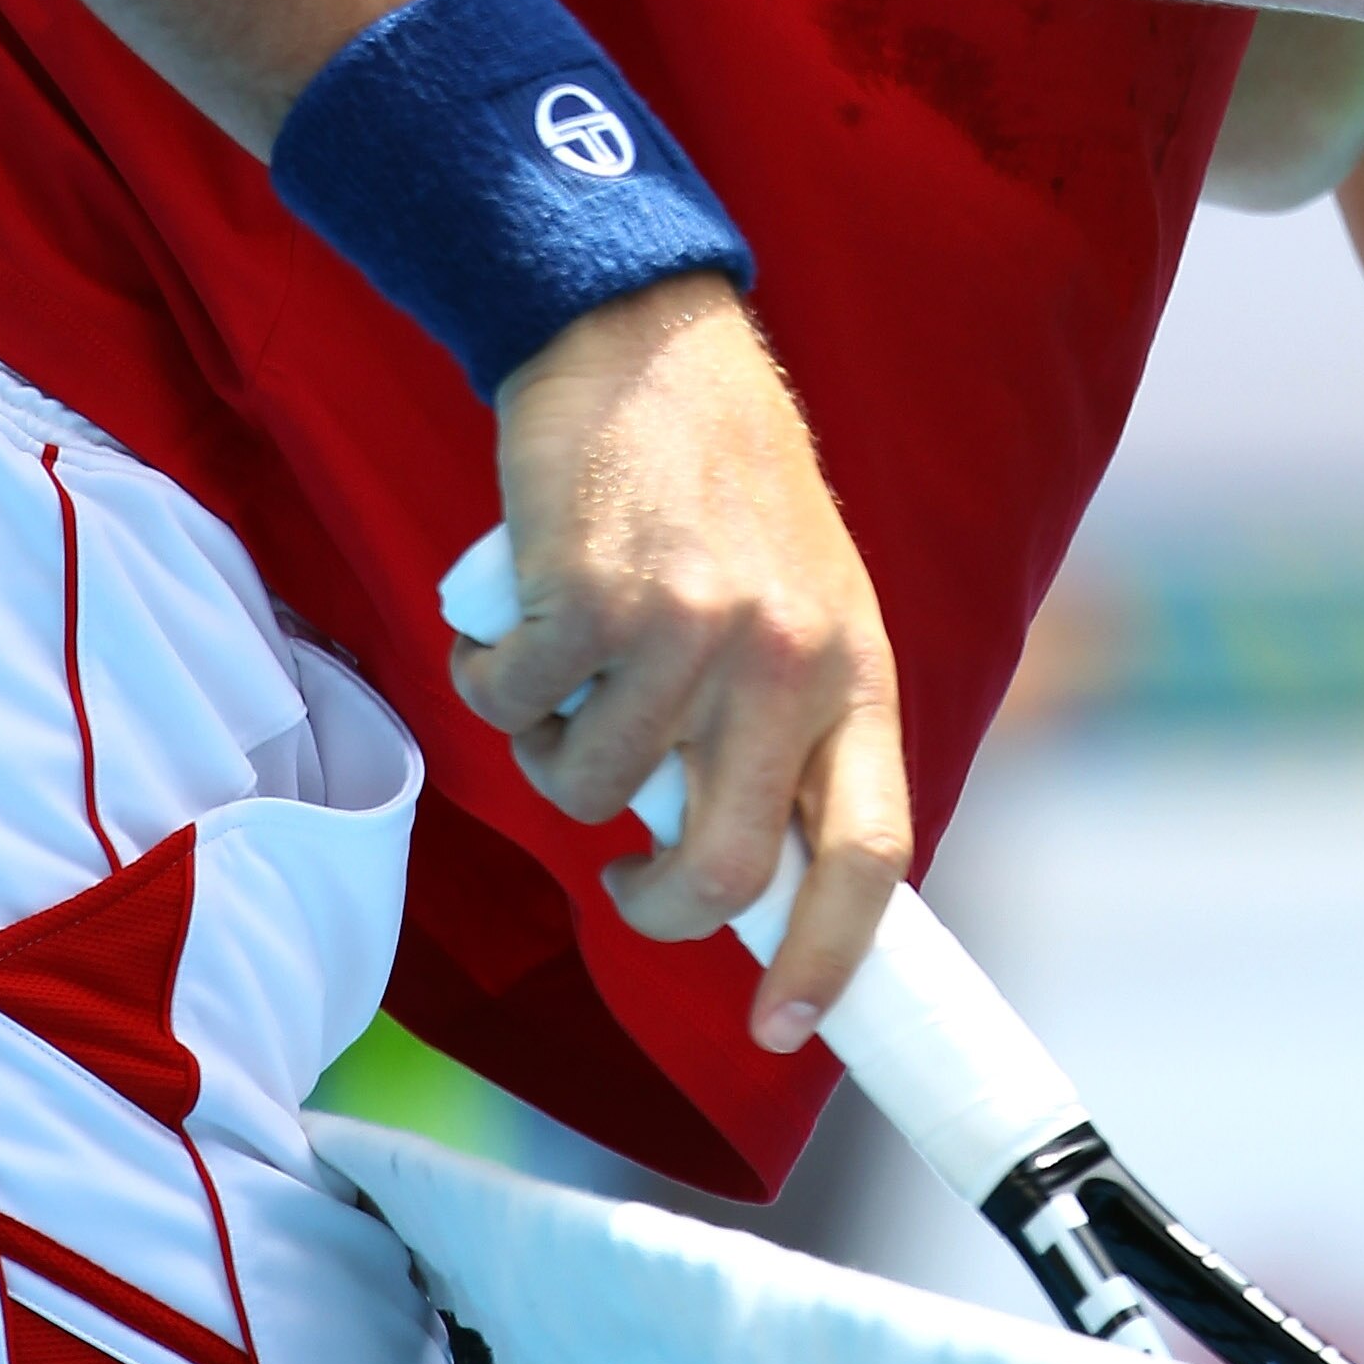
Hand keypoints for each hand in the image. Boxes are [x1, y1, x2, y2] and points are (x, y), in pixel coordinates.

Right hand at [461, 272, 908, 1049]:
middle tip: (623, 874)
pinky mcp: (590, 597)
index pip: (871, 851)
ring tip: (566, 677)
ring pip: (590, 793)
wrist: (646, 337)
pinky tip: (511, 630)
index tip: (784, 1025)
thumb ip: (788, 724)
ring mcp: (688, 629)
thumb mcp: (805, 600)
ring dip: (553, 757)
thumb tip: (747, 877)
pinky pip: (514, 709)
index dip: (830, 958)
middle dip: (656, 906)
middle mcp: (783, 659)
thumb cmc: (723, 486)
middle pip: (720, 867)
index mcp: (854, 667)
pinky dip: (493, 685)